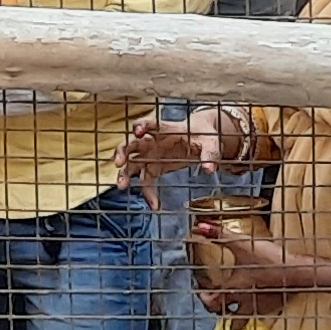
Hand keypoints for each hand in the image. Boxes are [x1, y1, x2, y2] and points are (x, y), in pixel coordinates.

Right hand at [118, 105, 248, 182]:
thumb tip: (209, 168)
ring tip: (122, 186)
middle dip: (123, 151)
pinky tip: (154, 205)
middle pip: (132, 143)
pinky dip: (147, 192)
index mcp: (167, 129)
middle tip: (119, 163)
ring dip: (125, 173)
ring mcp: (151, 155)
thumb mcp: (211, 142)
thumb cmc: (204, 135)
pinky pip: (146, 180)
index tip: (137, 131)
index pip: (151, 124)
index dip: (142, 125)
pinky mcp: (154, 167)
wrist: (201, 138)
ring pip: (132, 163)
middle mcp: (153, 141)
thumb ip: (210, 154)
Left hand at [195, 227, 309, 315]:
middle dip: (216, 308)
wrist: (298, 272)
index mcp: (233, 288)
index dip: (203, 296)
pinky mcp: (272, 307)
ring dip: (234, 316)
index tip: (201, 290)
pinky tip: (255, 301)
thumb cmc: (269, 260)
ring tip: (233, 306)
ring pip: (240, 321)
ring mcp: (258, 307)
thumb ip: (220, 235)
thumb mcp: (243, 244)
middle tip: (214, 300)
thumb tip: (201, 226)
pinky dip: (253, 312)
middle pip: (223, 314)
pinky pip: (258, 315)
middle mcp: (243, 301)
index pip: (211, 300)